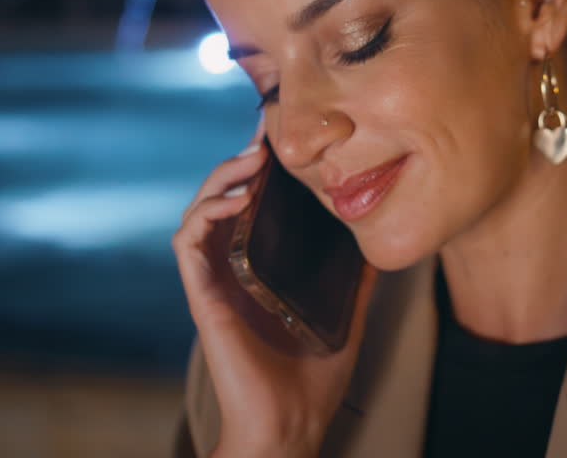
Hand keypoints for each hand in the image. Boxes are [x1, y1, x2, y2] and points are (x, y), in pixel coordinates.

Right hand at [172, 114, 378, 457]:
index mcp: (260, 272)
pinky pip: (188, 245)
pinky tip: (232, 200)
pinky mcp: (204, 298)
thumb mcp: (343, 316)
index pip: (249, 210)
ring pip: (198, 214)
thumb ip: (354, 282)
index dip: (257, 173)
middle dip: (237, 164)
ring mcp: (215, 283)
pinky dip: (203, 214)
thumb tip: (378, 247)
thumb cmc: (313, 381)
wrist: (291, 425)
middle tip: (264, 140)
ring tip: (250, 160)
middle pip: (220, 201)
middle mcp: (232, 272)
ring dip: (219, 180)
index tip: (279, 143)